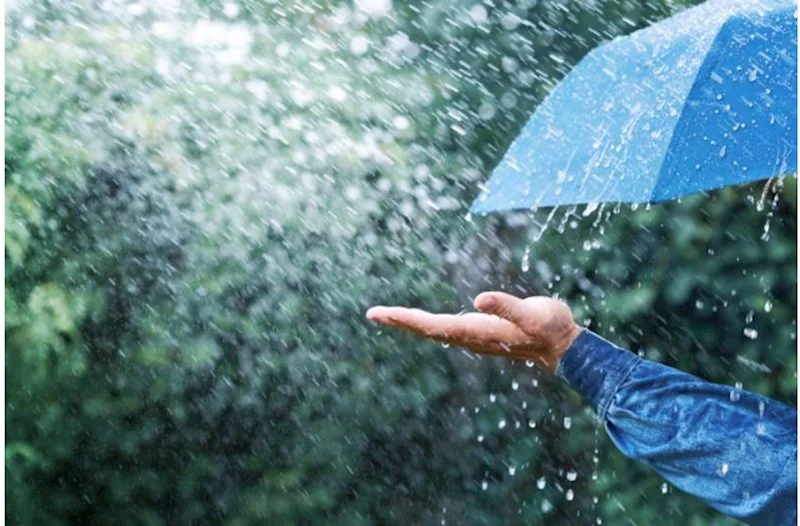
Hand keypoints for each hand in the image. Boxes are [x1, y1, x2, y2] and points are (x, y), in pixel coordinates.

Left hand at [366, 291, 580, 373]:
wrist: (563, 347)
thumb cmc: (550, 327)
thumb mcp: (532, 313)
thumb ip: (507, 307)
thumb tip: (479, 299)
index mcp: (476, 331)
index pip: (431, 325)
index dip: (404, 319)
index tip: (380, 314)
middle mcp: (470, 337)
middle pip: (427, 329)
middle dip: (399, 321)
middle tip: (372, 314)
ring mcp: (474, 337)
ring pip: (435, 330)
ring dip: (411, 323)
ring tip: (388, 316)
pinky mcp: (481, 333)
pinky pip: (446, 328)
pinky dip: (427, 323)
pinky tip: (422, 321)